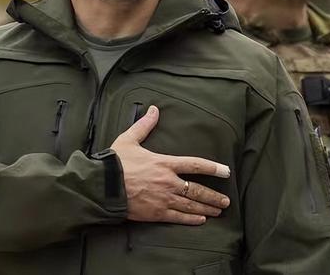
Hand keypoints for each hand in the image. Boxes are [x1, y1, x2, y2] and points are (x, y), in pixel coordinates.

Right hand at [111, 105, 230, 224]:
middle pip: (198, 190)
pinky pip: (179, 217)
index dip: (213, 167)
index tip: (226, 171)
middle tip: (226, 200)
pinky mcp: (156, 213)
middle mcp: (168, 182)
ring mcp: (164, 199)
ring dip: (207, 208)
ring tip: (218, 210)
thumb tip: (153, 110)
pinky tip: (201, 220)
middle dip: (214, 196)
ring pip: (191, 205)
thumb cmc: (116, 163)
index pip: (195, 165)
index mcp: (164, 163)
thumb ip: (144, 126)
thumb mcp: (129, 139)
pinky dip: (191, 219)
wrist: (103, 186)